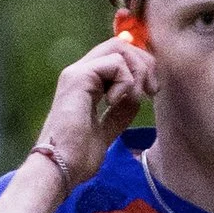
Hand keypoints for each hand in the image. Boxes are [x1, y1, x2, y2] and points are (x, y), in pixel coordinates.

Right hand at [32, 32, 151, 188]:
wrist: (61, 168)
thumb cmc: (78, 156)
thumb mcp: (107, 130)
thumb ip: (120, 111)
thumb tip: (137, 95)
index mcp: (85, 84)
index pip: (117, 55)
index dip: (140, 65)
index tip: (151, 91)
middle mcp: (79, 73)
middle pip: (121, 44)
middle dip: (144, 63)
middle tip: (151, 91)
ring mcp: (77, 72)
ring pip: (120, 48)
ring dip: (138, 72)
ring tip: (137, 97)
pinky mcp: (78, 77)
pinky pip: (115, 63)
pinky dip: (126, 82)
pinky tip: (115, 102)